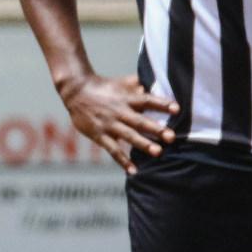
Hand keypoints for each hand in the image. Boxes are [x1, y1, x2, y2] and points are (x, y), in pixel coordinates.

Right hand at [58, 73, 176, 173]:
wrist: (75, 92)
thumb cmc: (103, 87)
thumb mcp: (120, 82)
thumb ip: (138, 83)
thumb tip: (157, 80)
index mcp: (126, 98)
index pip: (147, 100)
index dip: (162, 104)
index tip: (177, 109)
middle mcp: (119, 112)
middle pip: (139, 121)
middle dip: (155, 129)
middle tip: (171, 137)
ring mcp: (109, 125)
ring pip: (128, 136)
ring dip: (143, 144)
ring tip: (158, 152)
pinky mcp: (99, 135)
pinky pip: (113, 150)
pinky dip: (123, 161)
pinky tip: (133, 171)